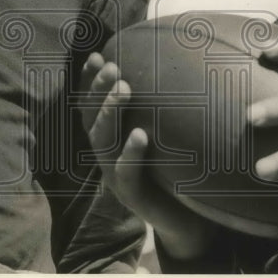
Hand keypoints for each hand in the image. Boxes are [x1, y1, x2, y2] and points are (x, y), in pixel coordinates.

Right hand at [81, 52, 214, 260]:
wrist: (187, 222)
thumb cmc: (176, 171)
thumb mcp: (165, 133)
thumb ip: (162, 105)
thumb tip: (178, 61)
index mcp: (111, 136)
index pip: (91, 104)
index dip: (89, 81)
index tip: (97, 55)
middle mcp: (107, 154)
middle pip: (92, 118)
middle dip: (98, 90)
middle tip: (112, 67)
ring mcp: (116, 175)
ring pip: (102, 141)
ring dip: (110, 113)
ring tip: (124, 87)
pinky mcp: (132, 196)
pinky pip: (125, 174)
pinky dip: (130, 154)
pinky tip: (140, 135)